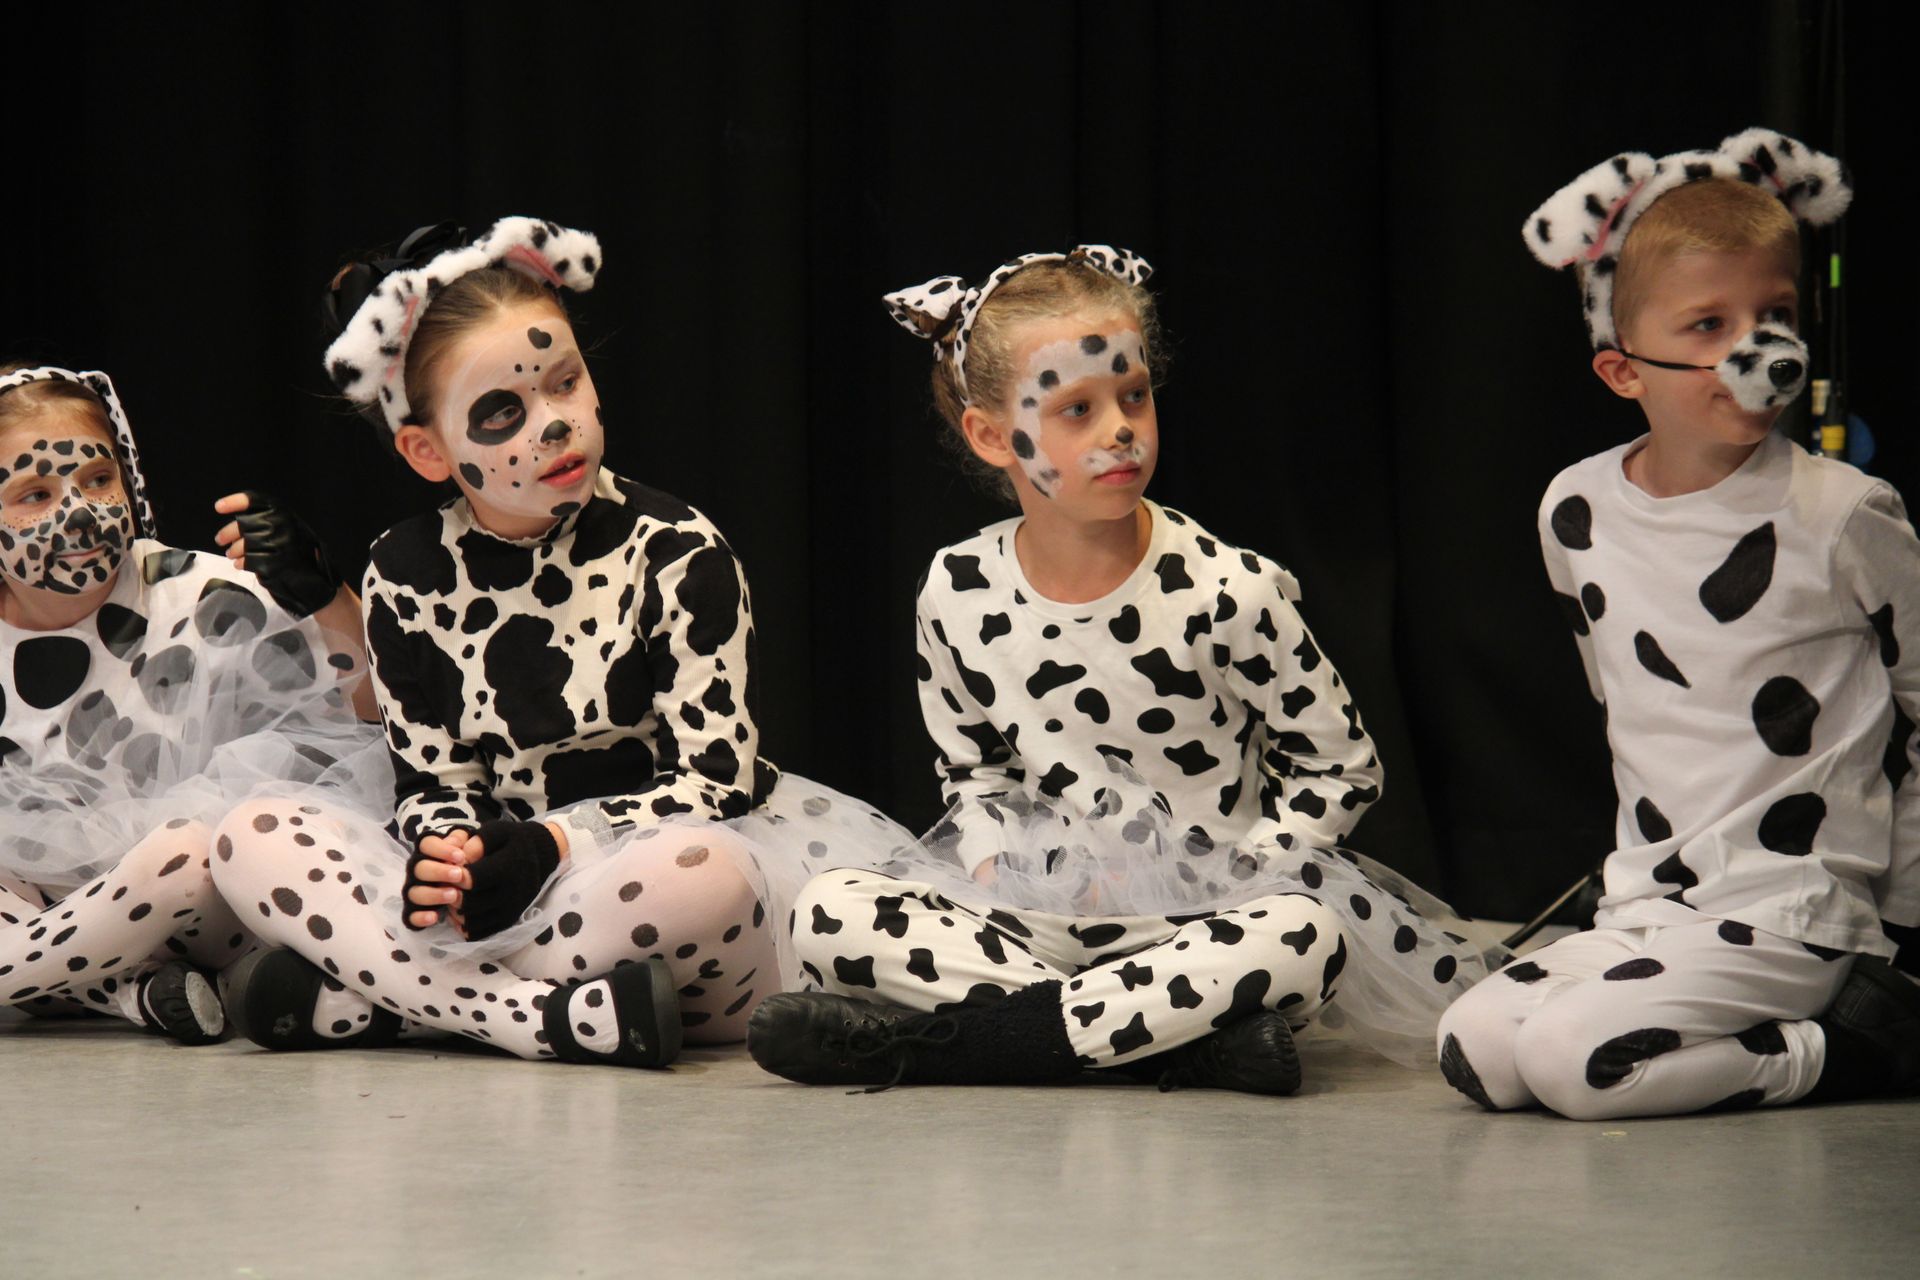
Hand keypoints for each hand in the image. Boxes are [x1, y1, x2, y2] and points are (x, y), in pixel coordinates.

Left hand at [214, 490, 342, 617]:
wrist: (318, 578)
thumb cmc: (299, 552)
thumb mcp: (288, 530)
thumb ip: (267, 522)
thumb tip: (236, 523)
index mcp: (285, 514)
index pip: (255, 501)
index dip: (235, 502)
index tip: (218, 507)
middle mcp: (282, 525)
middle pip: (244, 524)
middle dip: (228, 532)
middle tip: (219, 539)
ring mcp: (279, 545)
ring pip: (244, 544)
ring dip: (234, 550)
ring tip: (231, 554)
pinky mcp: (275, 563)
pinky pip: (249, 561)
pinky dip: (242, 563)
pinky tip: (241, 564)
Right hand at [404, 829, 473, 929]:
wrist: (463, 884)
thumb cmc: (462, 862)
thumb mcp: (465, 846)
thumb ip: (461, 840)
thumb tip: (456, 843)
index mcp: (428, 852)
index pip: (427, 844)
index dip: (442, 849)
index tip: (461, 857)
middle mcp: (417, 871)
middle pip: (420, 868)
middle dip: (439, 872)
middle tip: (458, 875)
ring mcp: (414, 890)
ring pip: (415, 892)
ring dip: (433, 894)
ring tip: (454, 895)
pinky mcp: (413, 910)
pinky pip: (410, 916)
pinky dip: (420, 917)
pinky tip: (435, 917)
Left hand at [460, 820, 564, 939]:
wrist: (539, 858)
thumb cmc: (514, 842)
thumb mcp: (498, 832)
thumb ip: (477, 842)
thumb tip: (459, 860)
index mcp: (509, 868)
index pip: (474, 880)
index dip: (455, 876)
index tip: (451, 869)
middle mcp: (512, 894)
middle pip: (470, 903)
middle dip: (451, 895)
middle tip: (447, 885)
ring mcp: (511, 912)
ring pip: (471, 921)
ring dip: (455, 911)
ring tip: (453, 896)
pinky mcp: (507, 923)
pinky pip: (478, 933)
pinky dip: (464, 925)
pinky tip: (461, 911)